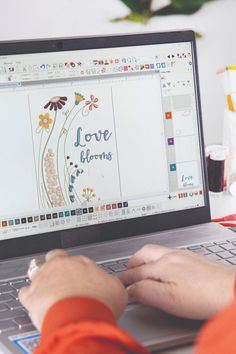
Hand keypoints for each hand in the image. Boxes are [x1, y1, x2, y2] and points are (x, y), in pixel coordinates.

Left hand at [19, 250, 126, 329]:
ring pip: (38, 271)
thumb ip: (111, 284)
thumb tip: (114, 285)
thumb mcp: (117, 290)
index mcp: (82, 262)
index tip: (80, 276)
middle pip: (55, 257)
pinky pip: (26, 292)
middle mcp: (62, 266)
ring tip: (48, 290)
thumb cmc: (98, 303)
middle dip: (56, 263)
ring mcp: (45, 278)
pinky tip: (36, 302)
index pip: (77, 260)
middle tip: (61, 275)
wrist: (80, 315)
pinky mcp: (31, 294)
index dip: (78, 269)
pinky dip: (29, 296)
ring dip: (42, 279)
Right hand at [119, 244, 235, 319]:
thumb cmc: (204, 296)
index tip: (119, 285)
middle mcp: (171, 255)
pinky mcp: (192, 257)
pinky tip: (163, 266)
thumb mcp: (169, 301)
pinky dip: (157, 257)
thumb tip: (130, 289)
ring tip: (141, 268)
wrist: (231, 290)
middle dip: (132, 263)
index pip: (136, 272)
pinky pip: (168, 251)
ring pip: (155, 250)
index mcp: (162, 265)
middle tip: (127, 273)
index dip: (125, 279)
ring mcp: (182, 254)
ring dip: (144, 258)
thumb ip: (146, 293)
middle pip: (143, 253)